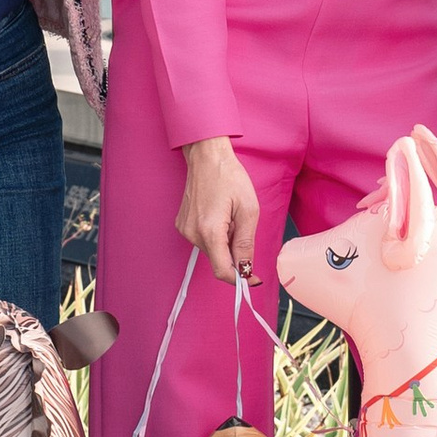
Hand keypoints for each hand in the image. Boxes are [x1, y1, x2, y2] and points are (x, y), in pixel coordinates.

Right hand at [176, 137, 259, 282]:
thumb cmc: (229, 177)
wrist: (207, 157)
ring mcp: (185, 230)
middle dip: (234, 252)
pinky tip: (219, 214)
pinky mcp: (183, 225)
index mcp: (209, 231)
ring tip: (229, 216)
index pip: (222, 271)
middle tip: (241, 225)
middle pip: (218, 260)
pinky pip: (204, 240)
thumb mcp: (248, 209)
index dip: (240, 279)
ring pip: (212, 251)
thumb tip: (246, 269)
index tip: (253, 278)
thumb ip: (246, 243)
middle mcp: (193, 233)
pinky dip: (216, 235)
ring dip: (225, 242)